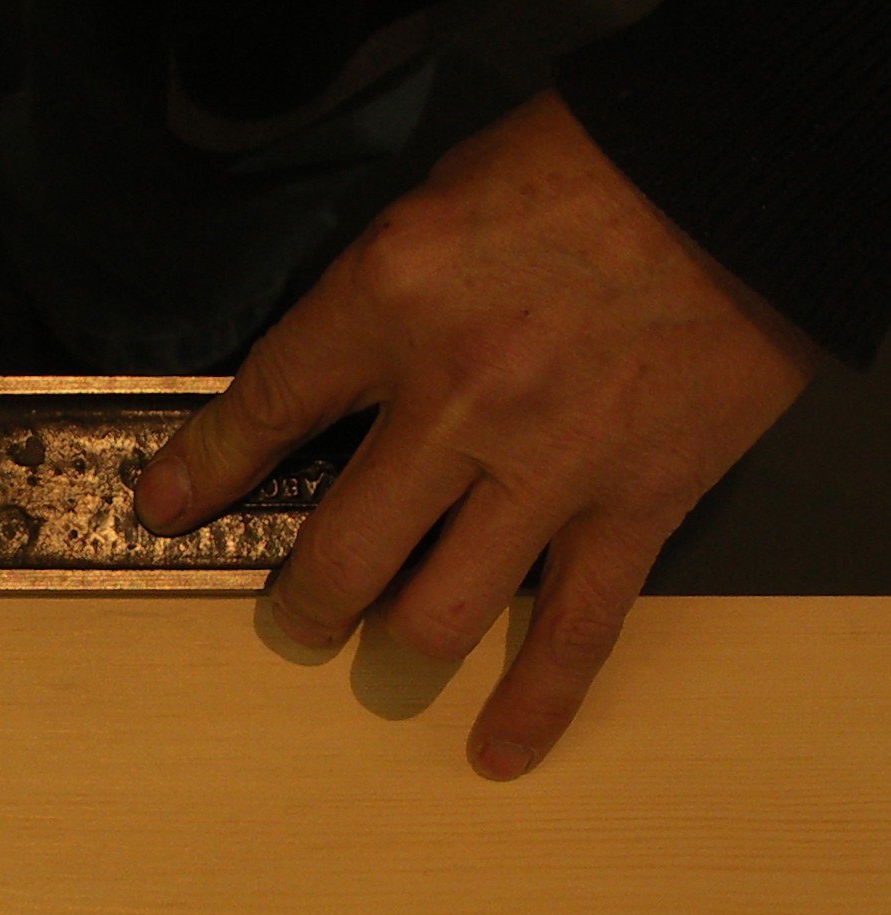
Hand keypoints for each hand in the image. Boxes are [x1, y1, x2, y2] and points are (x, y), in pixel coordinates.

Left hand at [136, 92, 816, 778]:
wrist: (752, 165)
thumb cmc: (592, 165)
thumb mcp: (438, 205)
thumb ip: (369, 303)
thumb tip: (315, 392)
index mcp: (394, 303)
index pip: (265, 409)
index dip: (203, 473)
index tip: (162, 510)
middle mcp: (458, 399)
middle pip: (340, 552)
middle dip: (304, 602)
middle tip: (299, 612)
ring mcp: (548, 466)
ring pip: (435, 612)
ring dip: (395, 646)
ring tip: (385, 647)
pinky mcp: (636, 505)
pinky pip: (574, 630)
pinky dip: (534, 701)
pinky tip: (497, 749)